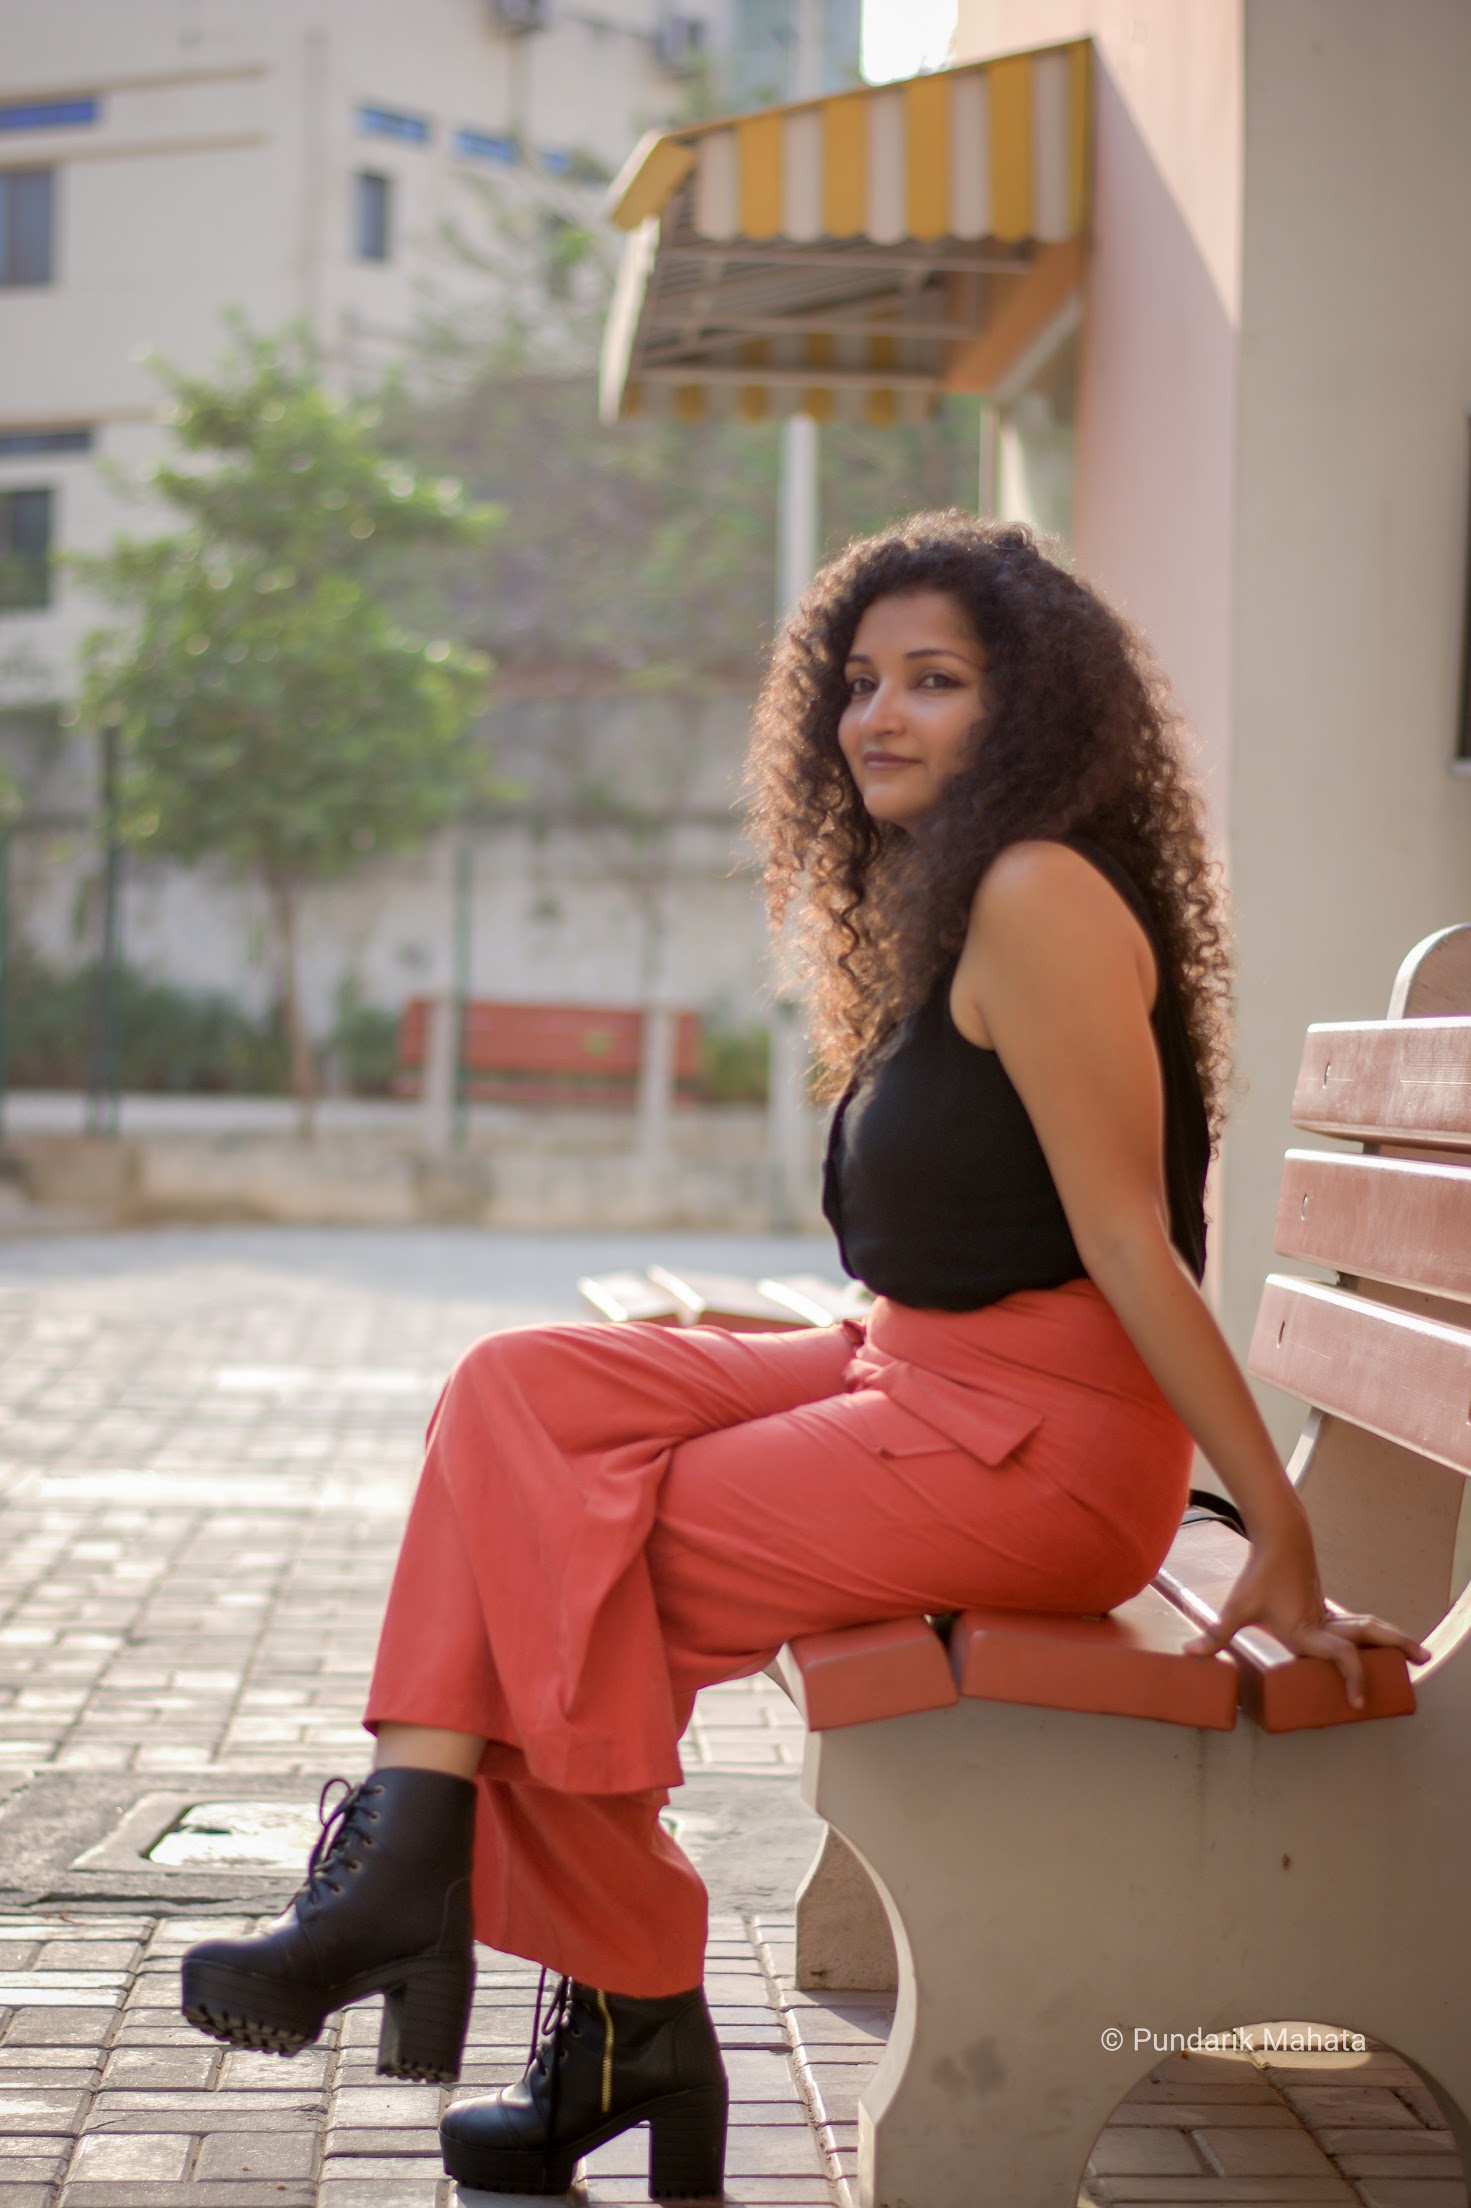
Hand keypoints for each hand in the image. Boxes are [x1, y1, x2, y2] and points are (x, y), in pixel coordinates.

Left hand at [1183, 1520, 1431, 1708]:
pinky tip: (1375, 1645)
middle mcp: (1324, 1625)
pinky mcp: (1325, 1608)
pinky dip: (1373, 1635)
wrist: (1280, 1536)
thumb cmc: (1259, 1574)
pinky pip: (1355, 1625)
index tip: (1358, 1701)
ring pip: (1368, 1627)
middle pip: (1369, 1636)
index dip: (1352, 1678)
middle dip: (1395, 1647)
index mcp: (1308, 1632)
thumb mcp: (1236, 1607)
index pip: (1340, 1657)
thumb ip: (1216, 1634)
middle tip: (1422, 1658)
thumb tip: (1190, 1653)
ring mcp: (1328, 1615)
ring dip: (1390, 1639)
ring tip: (1413, 1651)